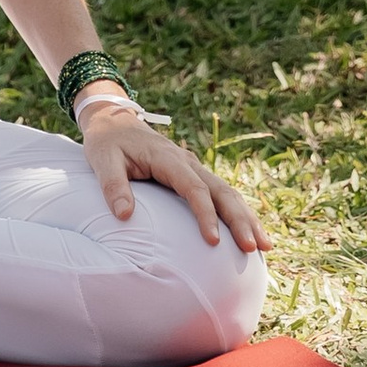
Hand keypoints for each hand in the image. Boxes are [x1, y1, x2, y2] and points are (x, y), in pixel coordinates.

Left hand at [78, 101, 267, 253]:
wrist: (113, 119)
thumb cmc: (107, 142)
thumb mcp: (102, 160)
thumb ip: (113, 186)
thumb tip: (124, 215)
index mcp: (168, 158)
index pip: (194, 188)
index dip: (205, 214)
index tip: (213, 242)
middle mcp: (187, 161)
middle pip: (221, 190)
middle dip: (239, 219)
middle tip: (254, 247)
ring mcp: (193, 168)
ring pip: (227, 192)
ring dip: (246, 217)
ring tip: (264, 245)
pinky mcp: (194, 175)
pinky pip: (220, 194)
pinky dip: (238, 212)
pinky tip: (249, 232)